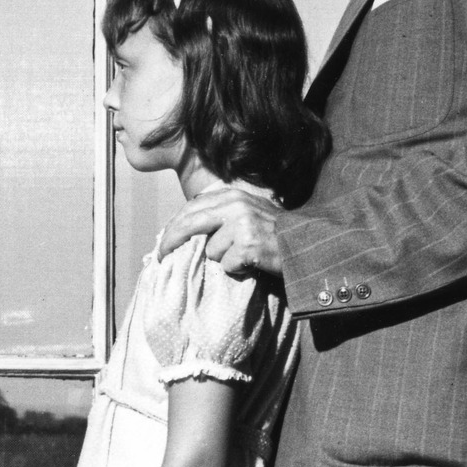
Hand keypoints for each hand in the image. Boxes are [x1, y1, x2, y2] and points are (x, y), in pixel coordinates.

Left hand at [159, 187, 285, 278]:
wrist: (306, 245)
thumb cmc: (273, 234)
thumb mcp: (246, 212)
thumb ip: (219, 214)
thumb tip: (183, 228)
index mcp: (231, 195)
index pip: (191, 208)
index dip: (173, 226)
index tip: (163, 243)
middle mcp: (235, 205)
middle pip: (190, 224)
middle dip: (171, 241)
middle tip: (160, 257)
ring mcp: (242, 224)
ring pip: (210, 251)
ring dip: (223, 260)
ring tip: (243, 257)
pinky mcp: (248, 245)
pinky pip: (226, 265)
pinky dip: (237, 270)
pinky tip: (252, 264)